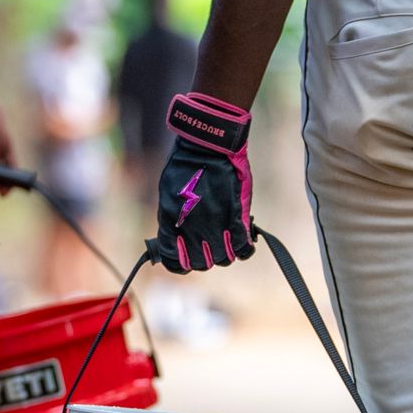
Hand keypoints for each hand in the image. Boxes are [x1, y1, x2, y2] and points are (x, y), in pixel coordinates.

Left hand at [149, 93, 254, 273]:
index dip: (182, 263)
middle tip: (210, 245)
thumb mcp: (168, 197)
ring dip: (225, 253)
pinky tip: (242, 241)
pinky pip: (243, 249)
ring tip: (227, 240)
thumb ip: (173, 221)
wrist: (206, 147)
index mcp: (172, 227)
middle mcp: (193, 232)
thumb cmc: (185, 167)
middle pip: (202, 264)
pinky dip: (244, 249)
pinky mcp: (236, 219)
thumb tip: (178, 238)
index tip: (186, 257)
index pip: (175, 263)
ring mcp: (215, 227)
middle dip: (206, 258)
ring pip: (223, 260)